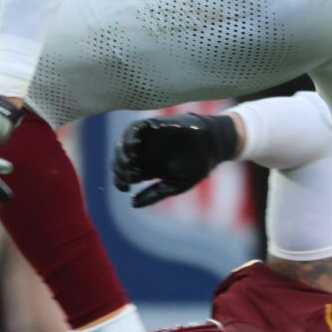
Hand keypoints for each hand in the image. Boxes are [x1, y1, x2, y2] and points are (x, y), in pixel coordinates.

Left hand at [112, 113, 239, 207]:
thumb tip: (133, 205)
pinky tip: (134, 147)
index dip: (120, 181)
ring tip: (128, 163)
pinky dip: (129, 136)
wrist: (212, 144)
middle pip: (121, 160)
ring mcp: (146, 140)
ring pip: (124, 144)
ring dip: (121, 153)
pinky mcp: (152, 126)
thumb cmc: (197, 165)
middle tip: (127, 176)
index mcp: (147, 168)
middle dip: (119, 169)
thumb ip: (156, 194)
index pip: (125, 174)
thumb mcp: (176, 184)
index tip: (125, 188)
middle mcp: (143, 154)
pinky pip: (134, 128)